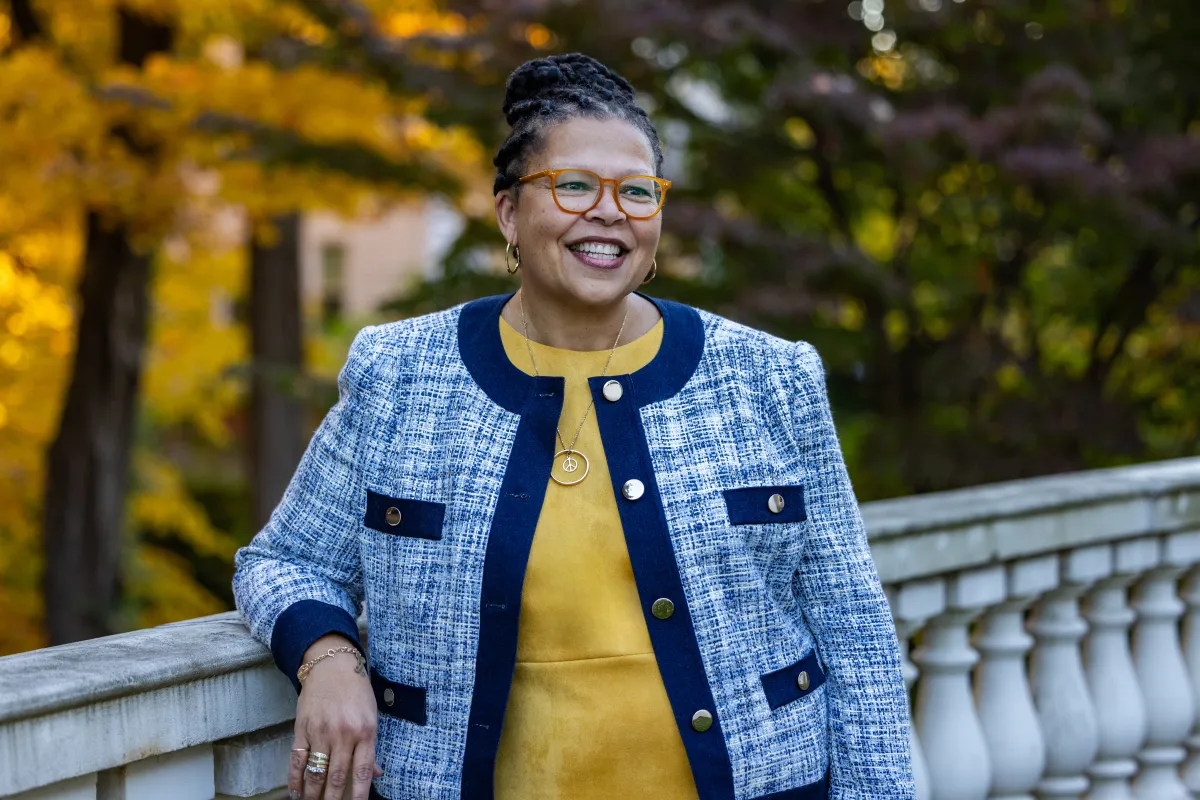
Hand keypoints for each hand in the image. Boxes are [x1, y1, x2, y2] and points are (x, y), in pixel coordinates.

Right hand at [289, 634, 382, 799]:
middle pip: (337, 777)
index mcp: (366, 731)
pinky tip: (296, 792)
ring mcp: (321, 732)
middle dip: (333, 799)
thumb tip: (376, 774)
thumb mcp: (371, 715)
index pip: (362, 771)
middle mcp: (344, 734)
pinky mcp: (302, 729)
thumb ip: (371, 747)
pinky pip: (297, 760)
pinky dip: (295, 779)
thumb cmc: (356, 690)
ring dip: (314, 795)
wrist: (332, 665)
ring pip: (316, 773)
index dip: (359, 795)